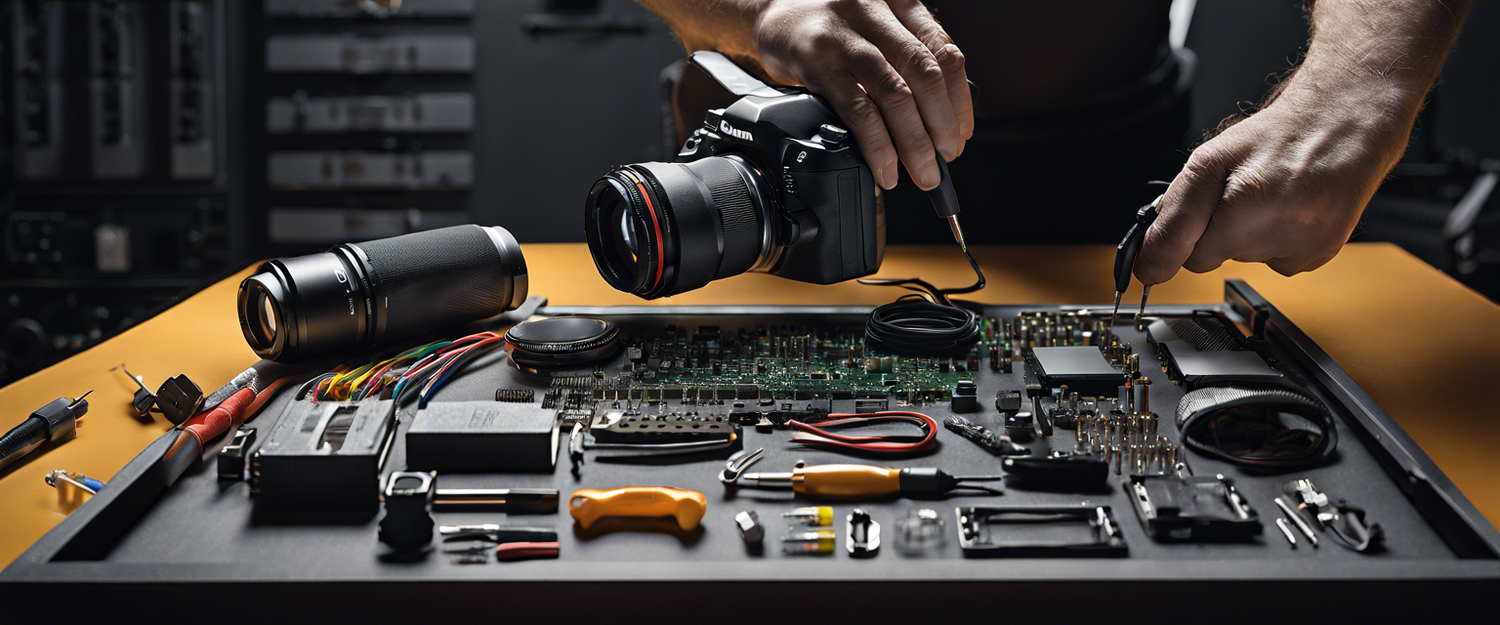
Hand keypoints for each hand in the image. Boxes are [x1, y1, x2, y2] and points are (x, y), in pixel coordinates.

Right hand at [752, 0, 973, 190]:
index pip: (945, 53)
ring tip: (922, 170)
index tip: (960, 134)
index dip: (958, 101)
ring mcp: (845, 36)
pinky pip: (857, 110)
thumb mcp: (876, 27)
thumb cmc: (831, 26)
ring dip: (914, 141)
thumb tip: (939, 118)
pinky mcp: (816, 61)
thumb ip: (905, 56)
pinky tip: (885, 167)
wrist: (775, 15)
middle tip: (947, 157)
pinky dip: (877, 145)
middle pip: (925, 72)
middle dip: (942, 123)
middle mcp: (875, 12)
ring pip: (895, 93)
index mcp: (900, 3)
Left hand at [1134, 81, 1414, 282]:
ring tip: (1269, 196)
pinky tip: (1289, 211)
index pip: (1186, 255)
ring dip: (1245, 235)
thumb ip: (1174, 212)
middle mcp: (1275, 228)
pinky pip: (1274, 262)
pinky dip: (1275, 242)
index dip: (1174, 247)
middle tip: (1235, 197)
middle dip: (1212, 233)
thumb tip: (1148, 262)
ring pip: (1243, 258)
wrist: (1346, 126)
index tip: (1162, 253)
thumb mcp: (1210, 161)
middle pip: (1211, 258)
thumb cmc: (1277, 138)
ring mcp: (1300, 245)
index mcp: (1242, 200)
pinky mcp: (1318, 255)